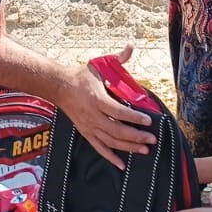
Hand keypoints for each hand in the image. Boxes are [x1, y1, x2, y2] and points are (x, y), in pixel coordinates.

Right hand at [57, 46, 155, 168]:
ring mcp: (88, 126)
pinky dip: (110, 157)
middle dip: (136, 137)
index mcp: (97, 99)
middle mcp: (92, 115)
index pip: (118, 112)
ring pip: (110, 142)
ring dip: (128, 147)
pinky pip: (99, 148)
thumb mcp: (98, 65)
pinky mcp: (85, 132)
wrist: (59, 87)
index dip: (134, 118)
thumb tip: (131, 46)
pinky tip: (122, 164)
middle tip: (152, 139)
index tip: (149, 121)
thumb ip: (117, 59)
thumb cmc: (81, 76)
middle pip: (117, 130)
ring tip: (144, 150)